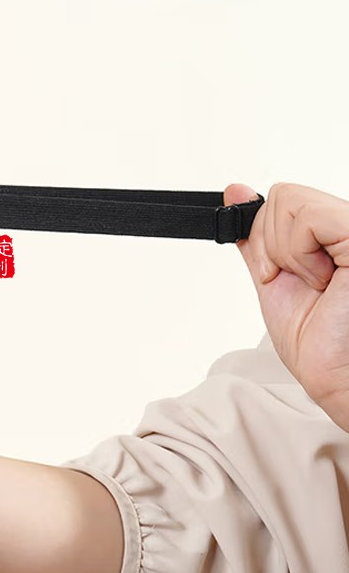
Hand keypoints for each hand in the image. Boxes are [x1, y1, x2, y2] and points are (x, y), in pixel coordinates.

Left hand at [224, 182, 348, 431]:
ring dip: (287, 253)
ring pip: (288, 200)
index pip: (281, 199)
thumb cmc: (320, 343)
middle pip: (281, 197)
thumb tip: (236, 191)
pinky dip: (299, 254)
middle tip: (304, 283)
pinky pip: (307, 215)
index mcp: (334, 232)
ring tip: (320, 283)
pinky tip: (325, 281)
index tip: (278, 275)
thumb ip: (257, 236)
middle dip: (273, 248)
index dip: (266, 242)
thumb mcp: (274, 279)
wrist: (342, 380)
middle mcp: (347, 225)